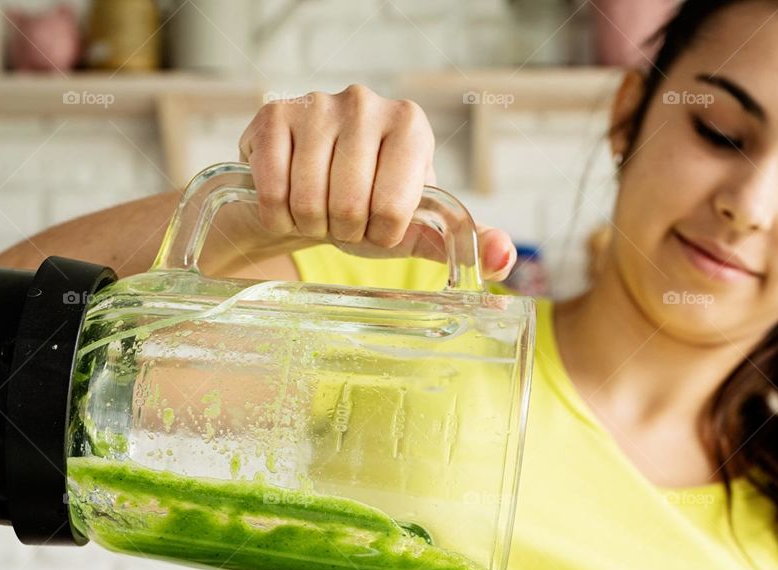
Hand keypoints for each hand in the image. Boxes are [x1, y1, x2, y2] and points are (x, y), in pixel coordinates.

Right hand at [237, 84, 515, 278]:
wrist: (306, 193)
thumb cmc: (367, 210)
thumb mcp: (417, 228)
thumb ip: (463, 242)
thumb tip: (504, 257)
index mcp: (410, 126)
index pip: (394, 209)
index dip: (380, 235)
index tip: (377, 226)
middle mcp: (366, 103)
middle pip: (350, 206)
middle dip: (344, 232)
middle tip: (344, 222)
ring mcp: (317, 104)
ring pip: (309, 201)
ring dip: (310, 225)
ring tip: (317, 212)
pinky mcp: (274, 115)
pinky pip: (273, 190)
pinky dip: (277, 214)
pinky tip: (287, 201)